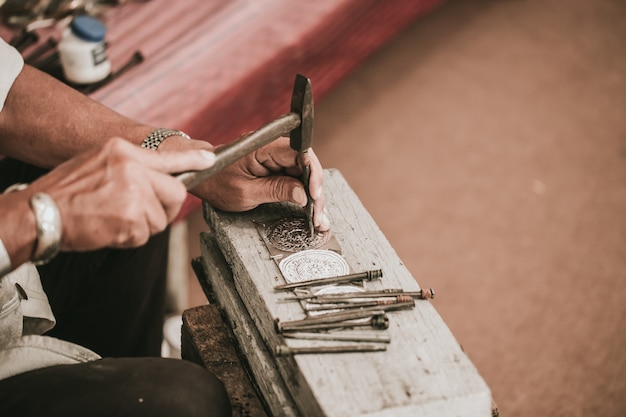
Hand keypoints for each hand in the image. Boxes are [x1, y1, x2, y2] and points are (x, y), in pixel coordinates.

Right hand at [29, 138, 214, 250]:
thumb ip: (130, 167)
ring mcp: (133, 192)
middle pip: (174, 193)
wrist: (38, 214)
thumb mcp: (98, 163)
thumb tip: (158, 177)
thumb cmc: (65, 192)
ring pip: (160, 218)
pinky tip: (108, 228)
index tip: (211, 159)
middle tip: (137, 213)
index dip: (193, 160)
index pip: (167, 156)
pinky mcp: (131, 218)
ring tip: (112, 218)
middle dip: (163, 208)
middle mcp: (132, 168)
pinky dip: (129, 238)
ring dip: (141, 226)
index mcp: (123, 151)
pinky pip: (145, 235)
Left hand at [193, 137, 329, 230]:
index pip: (299, 153)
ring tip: (319, 219)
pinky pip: (296, 180)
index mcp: (265, 147)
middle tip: (318, 216)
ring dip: (313, 197)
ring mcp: (277, 159)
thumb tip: (303, 194)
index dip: (312, 173)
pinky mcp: (277, 169)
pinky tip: (311, 212)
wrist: (204, 177)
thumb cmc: (218, 182)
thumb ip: (276, 190)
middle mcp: (274, 148)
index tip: (314, 195)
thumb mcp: (245, 192)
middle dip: (315, 192)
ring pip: (304, 175)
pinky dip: (304, 196)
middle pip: (306, 166)